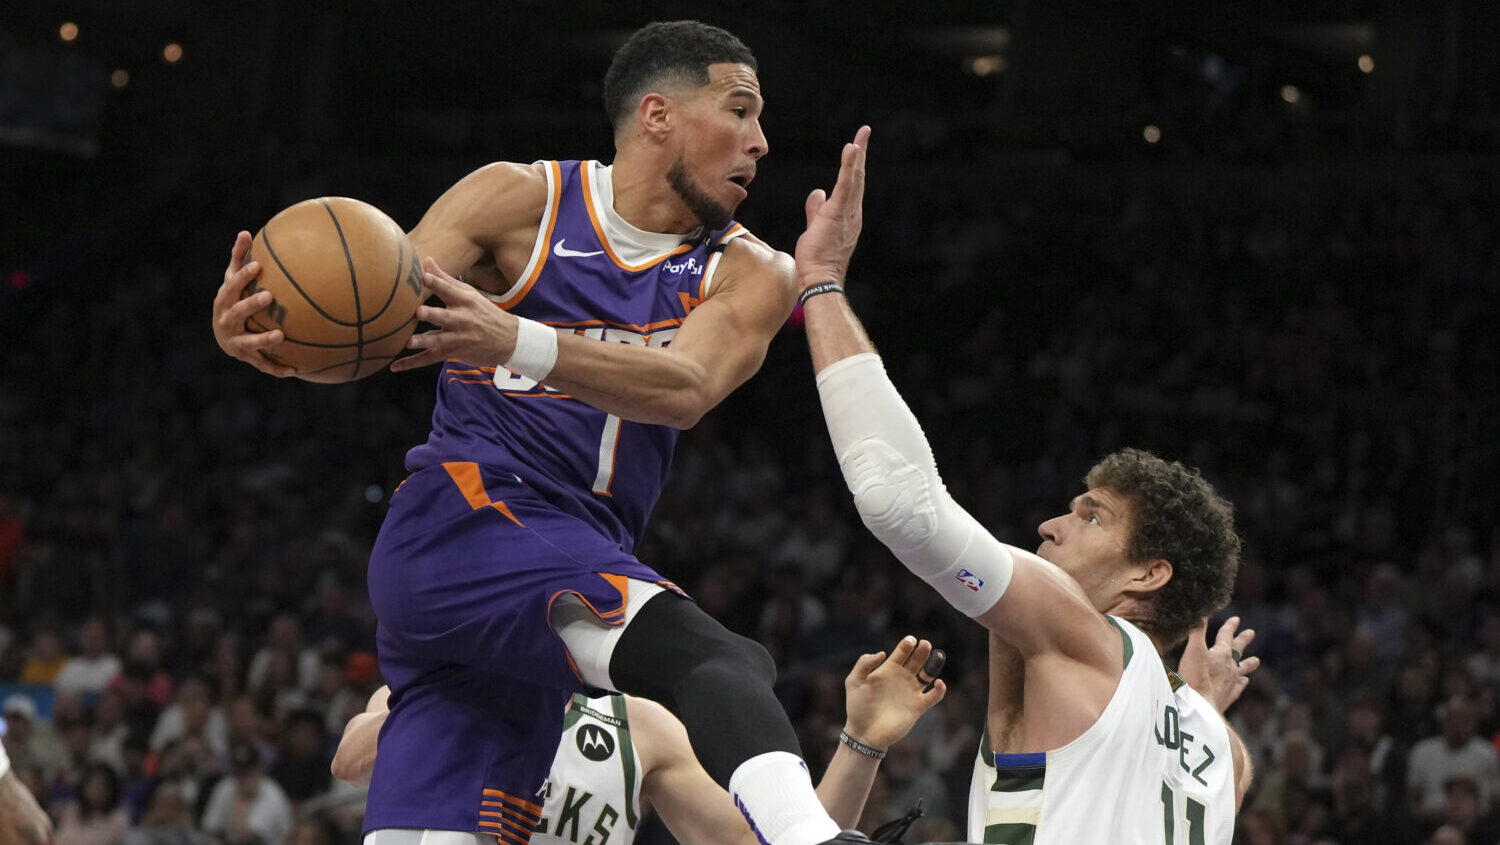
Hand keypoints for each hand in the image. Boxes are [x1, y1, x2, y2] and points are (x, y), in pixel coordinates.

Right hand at [211, 231, 296, 376]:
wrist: (223, 336)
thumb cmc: (233, 300)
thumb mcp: (232, 281)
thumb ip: (239, 259)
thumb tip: (245, 232)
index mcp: (225, 300)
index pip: (232, 285)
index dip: (243, 276)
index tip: (259, 266)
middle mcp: (227, 321)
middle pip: (238, 312)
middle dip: (252, 304)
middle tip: (269, 296)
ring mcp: (236, 342)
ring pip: (249, 342)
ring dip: (264, 339)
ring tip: (281, 335)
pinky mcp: (247, 358)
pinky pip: (263, 365)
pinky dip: (278, 369)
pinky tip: (296, 370)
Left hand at [389, 257, 517, 371]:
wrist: (508, 340)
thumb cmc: (484, 312)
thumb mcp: (469, 294)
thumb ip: (445, 279)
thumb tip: (425, 260)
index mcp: (465, 301)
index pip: (449, 291)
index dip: (437, 283)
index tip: (424, 276)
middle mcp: (462, 320)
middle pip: (445, 317)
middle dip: (432, 315)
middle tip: (419, 312)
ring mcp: (457, 338)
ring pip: (438, 341)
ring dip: (424, 341)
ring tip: (409, 342)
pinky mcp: (452, 353)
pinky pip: (430, 359)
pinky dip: (412, 363)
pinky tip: (395, 366)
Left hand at [794, 126, 869, 293]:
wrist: (819, 278)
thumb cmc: (817, 259)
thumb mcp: (815, 227)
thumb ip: (816, 209)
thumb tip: (817, 193)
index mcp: (847, 216)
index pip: (852, 185)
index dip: (854, 166)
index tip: (855, 147)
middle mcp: (853, 213)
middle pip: (858, 178)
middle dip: (860, 153)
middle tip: (864, 132)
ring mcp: (848, 213)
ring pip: (855, 179)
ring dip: (858, 155)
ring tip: (861, 135)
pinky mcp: (838, 213)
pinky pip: (846, 185)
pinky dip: (850, 166)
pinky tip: (852, 149)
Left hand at [843, 635, 946, 748]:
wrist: (863, 733)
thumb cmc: (857, 707)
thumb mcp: (854, 682)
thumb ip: (864, 664)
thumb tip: (883, 653)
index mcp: (888, 670)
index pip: (902, 652)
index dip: (908, 644)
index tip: (911, 640)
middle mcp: (902, 678)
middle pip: (917, 660)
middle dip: (922, 650)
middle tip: (925, 644)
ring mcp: (911, 692)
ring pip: (928, 674)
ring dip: (934, 665)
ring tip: (937, 656)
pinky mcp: (917, 707)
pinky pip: (933, 696)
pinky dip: (939, 690)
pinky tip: (938, 684)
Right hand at [1178, 616, 1258, 713]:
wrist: (1200, 709)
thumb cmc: (1194, 679)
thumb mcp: (1193, 651)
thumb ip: (1196, 632)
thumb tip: (1201, 613)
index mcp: (1221, 654)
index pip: (1226, 636)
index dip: (1230, 627)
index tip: (1236, 619)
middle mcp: (1229, 667)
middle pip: (1238, 651)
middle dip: (1243, 640)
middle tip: (1251, 632)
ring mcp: (1230, 683)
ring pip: (1242, 670)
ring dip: (1248, 664)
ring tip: (1257, 661)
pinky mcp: (1227, 697)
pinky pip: (1238, 688)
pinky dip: (1242, 684)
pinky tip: (1244, 683)